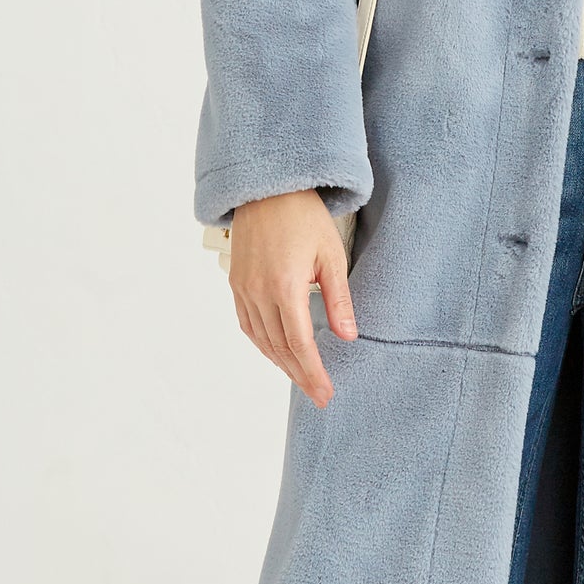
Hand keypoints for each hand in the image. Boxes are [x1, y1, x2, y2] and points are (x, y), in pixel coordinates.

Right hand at [227, 191, 357, 405]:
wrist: (267, 188)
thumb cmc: (303, 216)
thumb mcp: (331, 255)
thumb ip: (338, 299)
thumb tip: (347, 336)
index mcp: (285, 286)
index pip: (300, 343)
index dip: (313, 372)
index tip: (326, 392)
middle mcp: (259, 292)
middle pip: (280, 348)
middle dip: (300, 375)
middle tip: (318, 396)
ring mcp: (243, 288)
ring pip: (261, 340)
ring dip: (281, 364)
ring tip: (302, 380)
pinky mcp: (236, 283)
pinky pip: (247, 324)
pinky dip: (263, 344)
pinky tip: (277, 353)